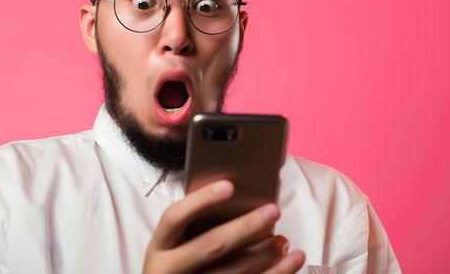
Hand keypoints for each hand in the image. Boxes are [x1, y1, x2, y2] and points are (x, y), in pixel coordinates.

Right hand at [143, 180, 304, 272]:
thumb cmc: (176, 265)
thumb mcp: (172, 247)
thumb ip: (194, 226)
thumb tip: (238, 198)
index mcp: (159, 247)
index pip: (175, 218)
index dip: (201, 200)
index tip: (229, 185)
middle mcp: (171, 269)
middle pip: (212, 245)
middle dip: (246, 226)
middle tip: (273, 210)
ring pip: (235, 271)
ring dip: (266, 254)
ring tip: (284, 240)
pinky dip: (275, 273)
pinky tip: (290, 262)